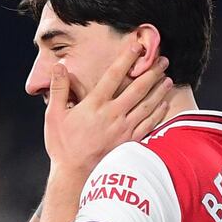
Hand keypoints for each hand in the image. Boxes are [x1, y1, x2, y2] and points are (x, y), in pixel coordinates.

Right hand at [43, 44, 171, 176]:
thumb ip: (58, 89)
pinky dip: (158, 112)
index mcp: (94, 105)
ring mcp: (124, 129)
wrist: (75, 175)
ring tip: (167, 78)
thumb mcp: (53, 115)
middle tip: (163, 60)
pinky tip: (164, 104)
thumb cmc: (63, 145)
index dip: (126, 59)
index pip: (114, 76)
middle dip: (151, 72)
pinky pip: (149, 124)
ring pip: (147, 104)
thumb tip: (60, 66)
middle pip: (137, 88)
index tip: (136, 46)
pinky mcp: (129, 142)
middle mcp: (112, 114)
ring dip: (159, 90)